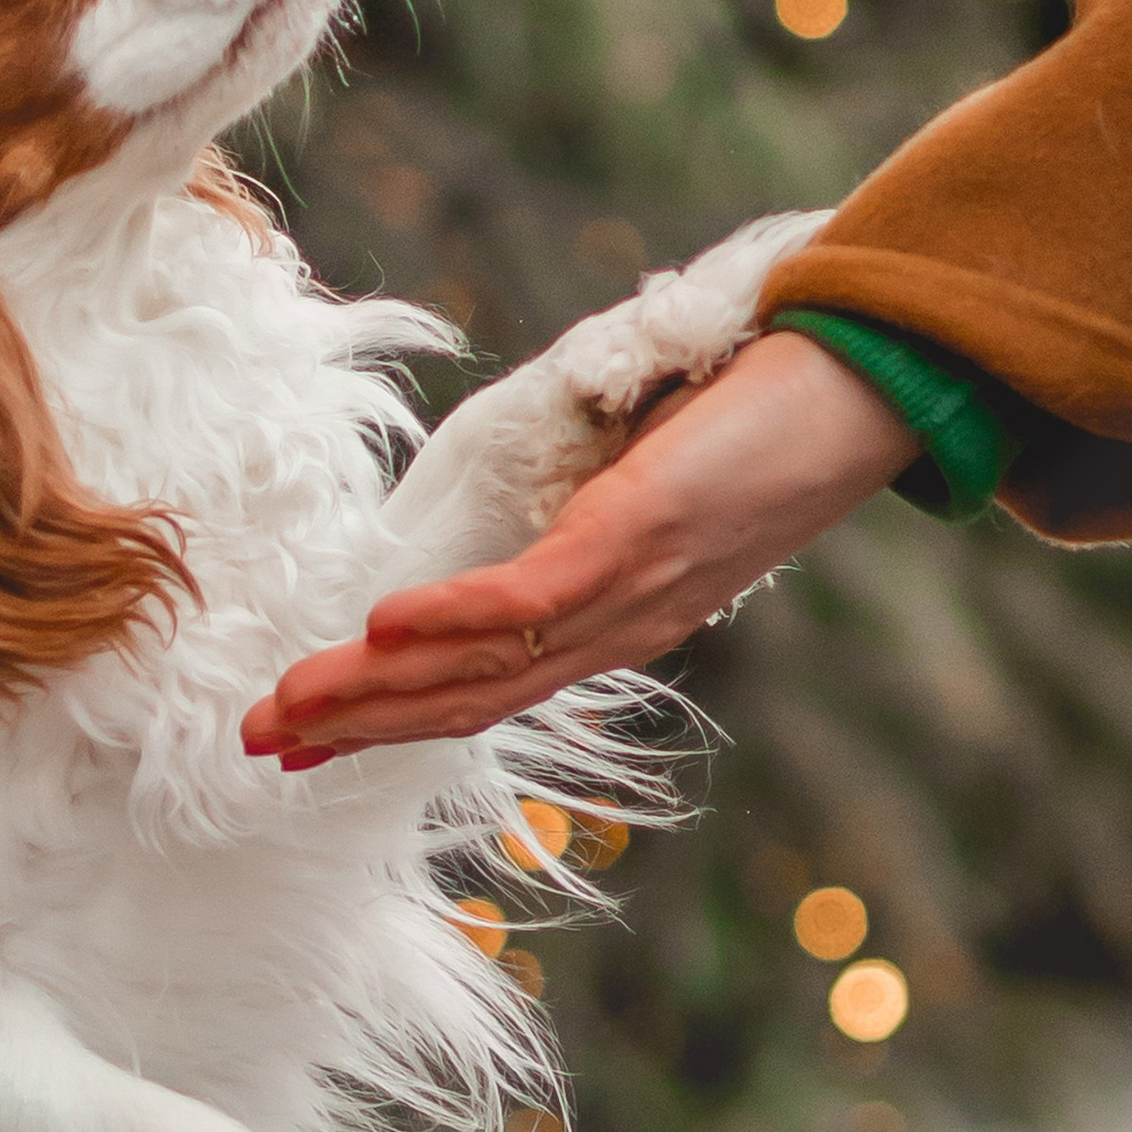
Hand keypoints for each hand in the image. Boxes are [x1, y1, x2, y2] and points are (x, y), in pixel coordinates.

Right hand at [241, 331, 916, 763]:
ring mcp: (630, 592)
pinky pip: (529, 601)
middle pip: (466, 697)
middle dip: (354, 724)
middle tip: (260, 743)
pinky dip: (449, 620)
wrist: (872, 387)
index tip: (305, 736)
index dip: (389, 715)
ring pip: (483, 669)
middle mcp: (621, 627)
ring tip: (290, 709)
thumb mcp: (659, 472)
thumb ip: (591, 501)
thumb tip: (532, 493)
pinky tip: (378, 626)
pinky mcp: (640, 540)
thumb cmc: (768, 414)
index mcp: (619, 620)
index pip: (484, 684)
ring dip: (375, 693)